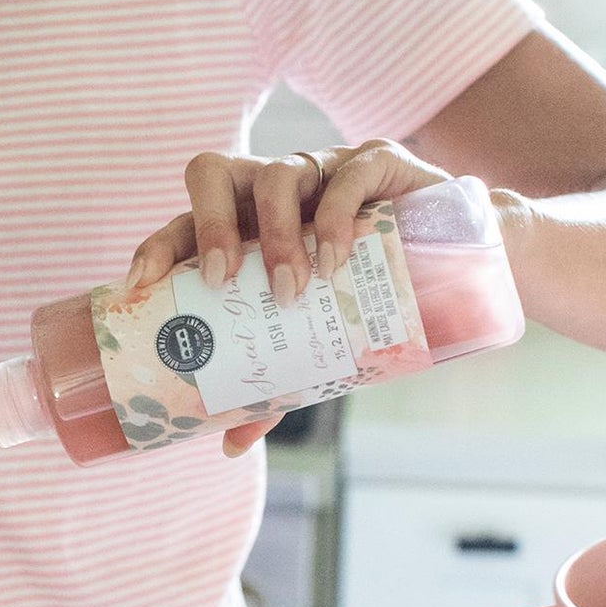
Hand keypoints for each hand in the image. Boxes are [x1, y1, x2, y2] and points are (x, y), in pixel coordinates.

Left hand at [126, 139, 452, 456]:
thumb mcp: (317, 341)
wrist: (464, 265)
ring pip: (277, 173)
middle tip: (221, 280)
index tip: (141, 283)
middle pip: (213, 175)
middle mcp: (272, 190)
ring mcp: (323, 168)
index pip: (183, 223)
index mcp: (244, 225)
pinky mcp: (376, 161)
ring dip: (275, 234)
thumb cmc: (367, 299)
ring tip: (292, 290)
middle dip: (208, 225)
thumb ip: (273, 385)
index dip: (156, 246)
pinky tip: (335, 260)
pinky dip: (333, 218)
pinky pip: (344, 174)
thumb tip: (229, 445)